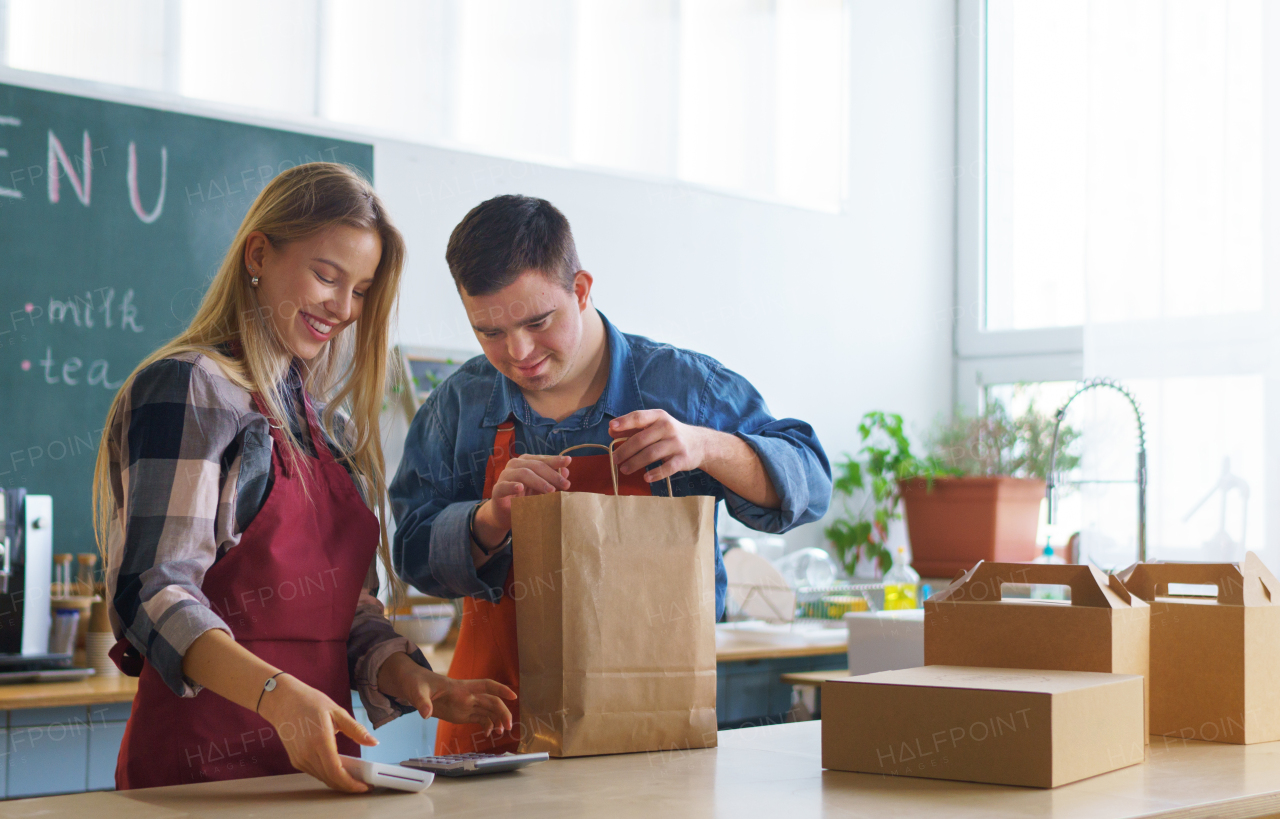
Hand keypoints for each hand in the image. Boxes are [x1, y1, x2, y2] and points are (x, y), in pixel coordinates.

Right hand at [257, 673, 377, 793]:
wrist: (282, 701)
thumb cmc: (309, 702)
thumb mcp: (337, 712)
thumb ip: (356, 730)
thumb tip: (374, 742)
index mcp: (320, 740)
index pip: (336, 771)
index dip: (351, 783)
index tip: (364, 786)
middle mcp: (307, 753)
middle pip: (330, 779)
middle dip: (348, 785)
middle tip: (363, 783)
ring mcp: (300, 758)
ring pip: (322, 777)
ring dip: (338, 781)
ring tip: (354, 776)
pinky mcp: (296, 760)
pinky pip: (315, 772)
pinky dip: (328, 774)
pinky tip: (338, 769)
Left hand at [380, 655, 515, 736]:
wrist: (412, 684)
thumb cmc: (416, 683)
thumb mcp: (416, 691)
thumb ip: (422, 703)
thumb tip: (425, 714)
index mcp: (460, 688)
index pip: (485, 686)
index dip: (500, 690)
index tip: (513, 696)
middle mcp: (467, 696)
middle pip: (491, 701)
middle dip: (502, 712)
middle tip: (508, 726)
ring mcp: (465, 705)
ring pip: (488, 711)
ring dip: (498, 720)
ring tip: (502, 732)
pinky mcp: (462, 713)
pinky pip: (480, 718)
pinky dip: (487, 725)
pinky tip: (488, 734)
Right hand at [486, 454, 572, 531]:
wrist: (507, 515)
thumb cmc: (526, 499)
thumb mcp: (542, 490)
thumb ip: (553, 480)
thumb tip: (566, 471)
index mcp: (527, 462)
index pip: (543, 459)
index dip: (556, 460)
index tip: (569, 461)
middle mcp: (515, 465)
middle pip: (535, 465)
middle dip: (552, 475)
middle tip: (565, 485)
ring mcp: (505, 476)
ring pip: (523, 473)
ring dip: (539, 482)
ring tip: (551, 491)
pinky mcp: (497, 490)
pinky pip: (504, 486)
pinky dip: (512, 486)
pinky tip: (520, 487)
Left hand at [610, 410, 707, 483]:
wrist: (700, 443)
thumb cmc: (670, 434)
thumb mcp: (654, 426)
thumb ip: (633, 428)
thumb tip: (611, 430)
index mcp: (659, 417)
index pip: (639, 417)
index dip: (624, 422)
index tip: (611, 428)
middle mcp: (668, 427)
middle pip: (641, 440)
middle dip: (625, 450)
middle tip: (614, 459)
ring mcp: (676, 443)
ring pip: (651, 454)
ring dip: (635, 463)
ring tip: (624, 470)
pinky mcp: (683, 458)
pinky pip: (667, 468)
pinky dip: (655, 473)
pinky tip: (646, 478)